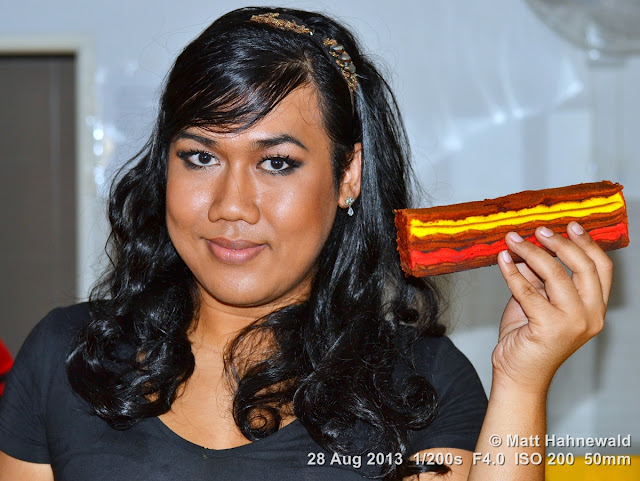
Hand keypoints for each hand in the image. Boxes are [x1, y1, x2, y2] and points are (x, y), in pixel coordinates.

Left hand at [492, 222, 612, 393]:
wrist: (518, 374)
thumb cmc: (529, 338)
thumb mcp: (539, 302)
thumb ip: (541, 278)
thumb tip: (531, 248)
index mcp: (595, 309)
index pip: (601, 268)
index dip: (587, 243)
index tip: (570, 226)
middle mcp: (590, 316)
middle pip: (582, 267)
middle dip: (559, 243)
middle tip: (538, 230)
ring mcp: (572, 323)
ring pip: (555, 274)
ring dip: (530, 252)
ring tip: (513, 240)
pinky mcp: (548, 327)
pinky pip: (527, 290)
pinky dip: (512, 271)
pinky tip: (502, 260)